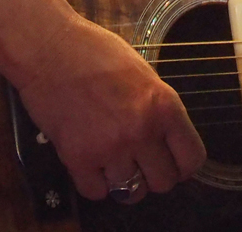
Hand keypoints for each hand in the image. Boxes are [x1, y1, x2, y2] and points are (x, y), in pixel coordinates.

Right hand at [17, 15, 206, 202]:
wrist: (49, 49)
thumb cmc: (95, 53)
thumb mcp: (143, 74)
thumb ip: (157, 109)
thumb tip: (166, 139)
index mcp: (164, 106)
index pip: (192, 158)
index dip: (183, 166)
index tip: (173, 164)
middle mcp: (142, 131)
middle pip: (164, 182)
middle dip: (154, 176)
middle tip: (141, 163)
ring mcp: (110, 148)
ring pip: (131, 193)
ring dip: (124, 181)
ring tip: (114, 163)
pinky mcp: (77, 159)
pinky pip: (96, 192)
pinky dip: (95, 183)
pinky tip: (92, 164)